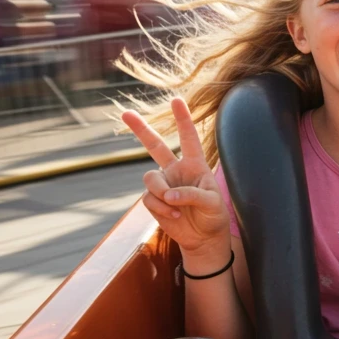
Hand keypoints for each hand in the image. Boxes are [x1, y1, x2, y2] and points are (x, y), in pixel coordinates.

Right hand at [121, 99, 230, 267]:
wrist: (203, 238)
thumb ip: (193, 195)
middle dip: (141, 130)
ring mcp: (163, 184)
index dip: (183, 119)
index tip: (176, 100)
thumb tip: (169, 195)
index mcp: (195, 165)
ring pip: (150, 179)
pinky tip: (174, 216)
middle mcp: (176, 170)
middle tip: (125, 113)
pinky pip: (149, 199)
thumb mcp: (212, 204)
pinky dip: (161, 208)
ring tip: (176, 207)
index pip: (189, 138)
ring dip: (162, 193)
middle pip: (155, 146)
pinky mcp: (154, 200)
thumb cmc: (213, 216)